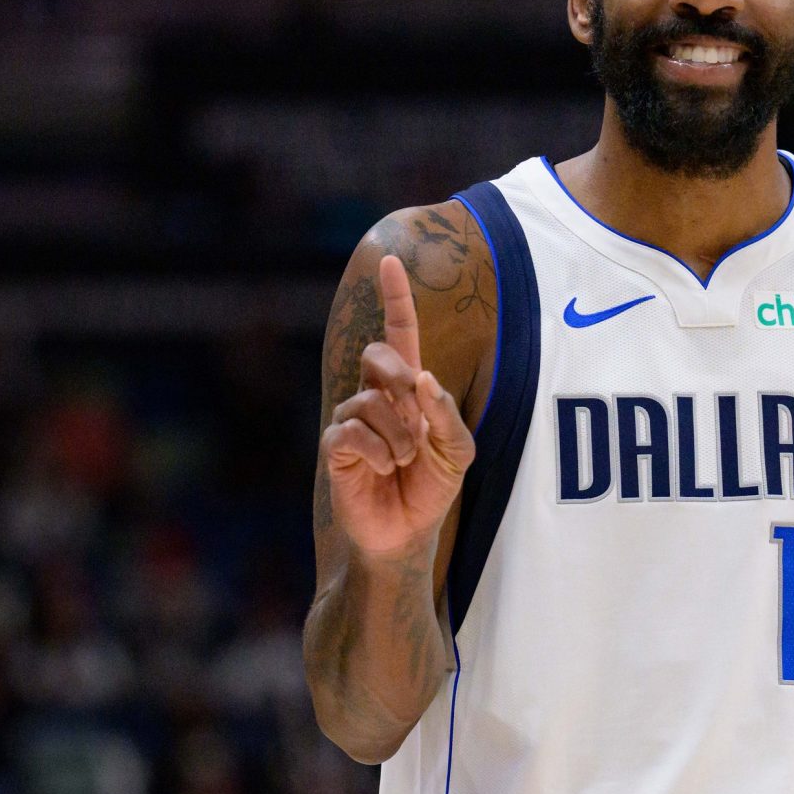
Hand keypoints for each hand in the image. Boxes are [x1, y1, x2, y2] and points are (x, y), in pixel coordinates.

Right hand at [321, 255, 475, 557]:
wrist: (407, 533)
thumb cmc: (432, 487)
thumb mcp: (458, 451)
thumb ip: (446, 414)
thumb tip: (423, 378)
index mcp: (408, 389)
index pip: (399, 334)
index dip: (395, 299)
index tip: (390, 260)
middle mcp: (376, 396)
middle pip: (379, 356)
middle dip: (402, 380)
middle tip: (415, 420)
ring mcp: (352, 419)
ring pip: (370, 401)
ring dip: (399, 435)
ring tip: (405, 462)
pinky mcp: (335, 446)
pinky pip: (352, 431)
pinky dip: (380, 452)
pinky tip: (386, 469)